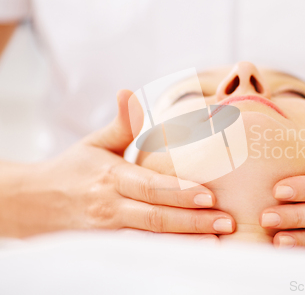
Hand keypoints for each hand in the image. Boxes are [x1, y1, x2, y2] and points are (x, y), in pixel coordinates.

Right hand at [0, 90, 234, 237]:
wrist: (34, 203)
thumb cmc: (73, 169)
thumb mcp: (94, 144)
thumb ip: (120, 124)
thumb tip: (129, 92)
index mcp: (111, 177)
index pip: (149, 187)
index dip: (179, 192)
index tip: (210, 195)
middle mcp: (110, 206)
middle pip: (155, 218)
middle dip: (193, 222)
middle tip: (227, 221)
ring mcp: (108, 231)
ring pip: (151, 241)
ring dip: (185, 242)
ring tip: (218, 242)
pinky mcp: (108, 246)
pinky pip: (141, 253)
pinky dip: (167, 254)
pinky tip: (192, 252)